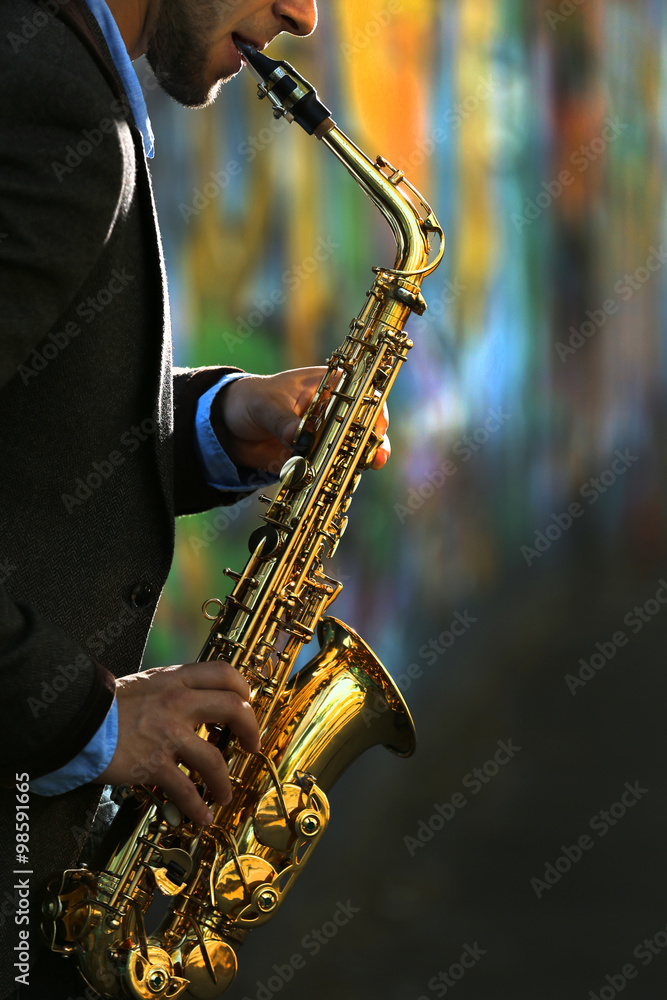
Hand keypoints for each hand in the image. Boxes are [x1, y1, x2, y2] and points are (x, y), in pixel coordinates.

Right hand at [95, 662, 259, 824]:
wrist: (73, 720)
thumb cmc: (104, 704)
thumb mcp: (144, 683)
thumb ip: (170, 689)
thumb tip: (192, 700)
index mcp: (175, 680)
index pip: (224, 674)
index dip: (244, 689)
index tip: (247, 704)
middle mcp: (178, 703)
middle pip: (233, 708)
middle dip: (251, 730)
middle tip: (251, 746)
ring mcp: (168, 734)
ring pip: (215, 759)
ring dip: (225, 781)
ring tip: (225, 794)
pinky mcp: (153, 763)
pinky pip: (186, 790)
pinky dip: (198, 807)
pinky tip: (202, 816)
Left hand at [212, 367, 389, 471]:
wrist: (229, 427)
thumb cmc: (251, 400)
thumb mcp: (265, 405)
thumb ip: (283, 421)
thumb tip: (299, 437)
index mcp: (329, 387)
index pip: (362, 396)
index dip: (374, 412)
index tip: (377, 428)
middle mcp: (333, 413)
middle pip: (362, 428)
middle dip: (371, 444)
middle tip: (376, 459)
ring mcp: (325, 439)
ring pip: (349, 453)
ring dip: (352, 466)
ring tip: (351, 476)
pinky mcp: (314, 461)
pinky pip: (327, 473)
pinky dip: (330, 482)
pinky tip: (330, 490)